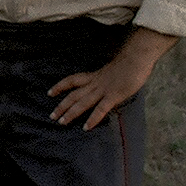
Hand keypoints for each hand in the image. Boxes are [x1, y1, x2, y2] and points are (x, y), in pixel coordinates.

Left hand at [47, 27, 177, 129]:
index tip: (49, 93)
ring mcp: (103, 89)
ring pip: (82, 102)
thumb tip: (106, 84)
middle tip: (51, 116)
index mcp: (94, 76)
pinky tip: (86, 127)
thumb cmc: (128, 63)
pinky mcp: (113, 95)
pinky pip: (100, 109)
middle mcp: (95, 83)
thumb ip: (106, 78)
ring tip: (61, 122)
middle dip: (61, 105)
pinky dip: (93, 119)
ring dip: (71, 113)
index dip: (60, 86)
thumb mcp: (112, 71)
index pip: (72, 80)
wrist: (136, 57)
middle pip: (73, 94)